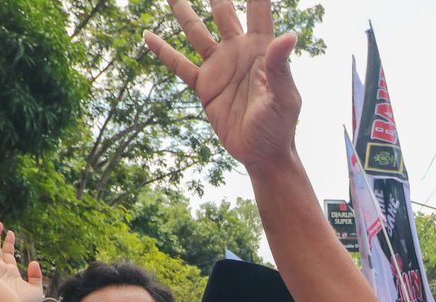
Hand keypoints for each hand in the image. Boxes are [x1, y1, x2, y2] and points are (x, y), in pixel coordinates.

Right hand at [144, 0, 300, 167]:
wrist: (262, 153)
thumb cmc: (280, 125)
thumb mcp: (283, 97)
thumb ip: (281, 67)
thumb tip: (289, 35)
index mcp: (262, 48)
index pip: (258, 7)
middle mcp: (239, 50)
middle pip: (223, 10)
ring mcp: (220, 66)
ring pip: (196, 31)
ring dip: (183, 11)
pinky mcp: (205, 86)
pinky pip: (180, 64)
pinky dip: (163, 51)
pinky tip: (147, 34)